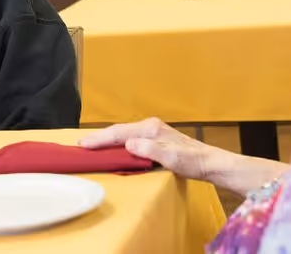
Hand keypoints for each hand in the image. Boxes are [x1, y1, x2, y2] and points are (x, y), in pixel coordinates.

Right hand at [79, 117, 220, 180]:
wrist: (209, 163)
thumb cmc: (192, 162)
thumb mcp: (171, 157)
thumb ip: (149, 149)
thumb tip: (128, 144)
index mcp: (150, 129)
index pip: (119, 133)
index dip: (100, 139)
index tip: (83, 144)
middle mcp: (150, 126)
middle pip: (118, 130)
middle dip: (99, 137)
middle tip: (80, 144)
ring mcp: (153, 132)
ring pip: (123, 133)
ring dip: (107, 139)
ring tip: (91, 144)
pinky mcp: (155, 139)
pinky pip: (129, 137)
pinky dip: (117, 141)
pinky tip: (113, 147)